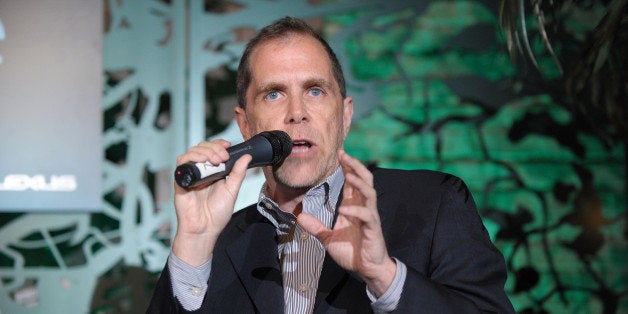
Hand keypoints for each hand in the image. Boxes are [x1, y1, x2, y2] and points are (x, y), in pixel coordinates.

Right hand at [172, 139, 250, 265]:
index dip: (219, 144)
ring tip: (215, 160)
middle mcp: (202, 171)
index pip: (214, 150)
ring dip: (205, 151)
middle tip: (223, 157)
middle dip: (214, 148)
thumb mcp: (232, 190)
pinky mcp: (181, 180)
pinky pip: (182, 162)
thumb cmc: (217, 214)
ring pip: (193, 152)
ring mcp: (191, 174)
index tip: (228, 145)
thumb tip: (247, 157)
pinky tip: (202, 162)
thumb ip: (238, 173)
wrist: (205, 229)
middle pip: (203, 148)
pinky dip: (191, 157)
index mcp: (214, 172)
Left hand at [297, 150, 395, 295]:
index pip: (352, 181)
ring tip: (349, 175)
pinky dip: (355, 211)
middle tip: (344, 155)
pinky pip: (367, 215)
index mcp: (354, 206)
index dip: (348, 167)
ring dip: (359, 182)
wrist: (367, 268)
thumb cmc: (352, 251)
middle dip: (355, 166)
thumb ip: (316, 227)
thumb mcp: (328, 239)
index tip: (339, 154)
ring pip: (370, 192)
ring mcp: (370, 216)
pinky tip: (344, 209)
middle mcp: (363, 207)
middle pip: (364, 179)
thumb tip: (299, 218)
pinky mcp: (373, 228)